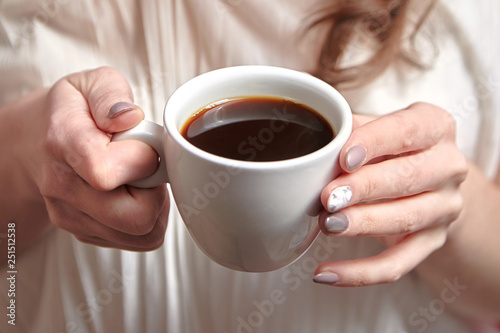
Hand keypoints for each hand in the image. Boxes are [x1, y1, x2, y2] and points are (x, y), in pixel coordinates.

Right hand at [10, 67, 168, 250]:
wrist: (39, 143)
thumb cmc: (74, 112)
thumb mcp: (91, 83)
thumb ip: (111, 94)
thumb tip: (128, 117)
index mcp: (64, 143)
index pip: (106, 172)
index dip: (141, 160)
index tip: (144, 145)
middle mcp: (63, 187)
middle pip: (134, 217)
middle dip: (157, 192)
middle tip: (149, 168)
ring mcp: (71, 216)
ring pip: (143, 234)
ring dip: (156, 207)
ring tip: (141, 179)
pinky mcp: (84, 233)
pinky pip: (139, 241)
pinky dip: (148, 219)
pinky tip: (134, 193)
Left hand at [313, 102, 467, 285]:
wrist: (428, 179)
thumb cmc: (390, 147)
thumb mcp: (375, 128)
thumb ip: (349, 130)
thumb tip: (313, 145)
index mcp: (434, 126)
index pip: (406, 131)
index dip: (374, 144)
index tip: (343, 158)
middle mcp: (447, 166)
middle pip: (408, 177)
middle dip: (365, 189)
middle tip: (329, 198)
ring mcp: (444, 207)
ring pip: (405, 219)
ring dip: (364, 224)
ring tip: (328, 225)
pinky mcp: (431, 241)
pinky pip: (398, 263)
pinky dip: (361, 272)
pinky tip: (325, 273)